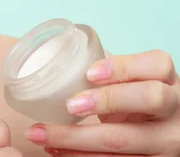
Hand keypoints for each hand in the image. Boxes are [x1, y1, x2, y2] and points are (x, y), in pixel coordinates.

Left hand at [25, 50, 179, 155]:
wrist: (159, 133)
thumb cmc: (132, 99)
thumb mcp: (129, 82)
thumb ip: (106, 70)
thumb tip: (52, 57)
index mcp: (168, 80)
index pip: (157, 65)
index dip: (123, 67)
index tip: (89, 72)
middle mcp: (176, 110)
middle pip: (150, 98)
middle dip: (106, 100)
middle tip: (70, 104)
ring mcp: (169, 141)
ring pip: (123, 140)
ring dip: (73, 138)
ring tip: (39, 132)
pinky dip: (77, 156)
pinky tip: (54, 149)